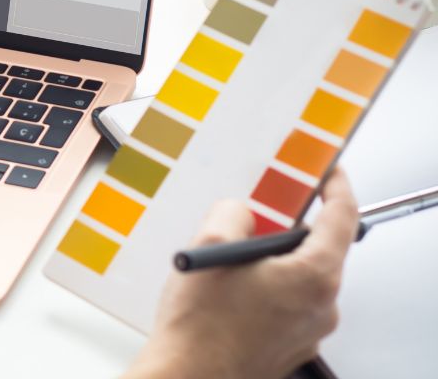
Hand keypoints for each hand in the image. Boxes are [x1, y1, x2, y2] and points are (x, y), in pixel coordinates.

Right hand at [126, 168, 358, 378]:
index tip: (329, 173)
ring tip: (225, 261)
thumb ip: (233, 213)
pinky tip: (226, 291)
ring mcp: (308, 331)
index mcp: (313, 277)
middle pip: (317, 249)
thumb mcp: (209, 245)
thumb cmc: (201, 326)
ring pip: (297, 278)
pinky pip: (284, 304)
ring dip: (268, 262)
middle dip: (287, 227)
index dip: (337, 187)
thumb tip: (242, 211)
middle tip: (257, 213)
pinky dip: (262, 289)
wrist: (189, 378)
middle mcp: (321, 306)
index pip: (341, 218)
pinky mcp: (289, 347)